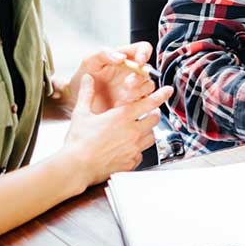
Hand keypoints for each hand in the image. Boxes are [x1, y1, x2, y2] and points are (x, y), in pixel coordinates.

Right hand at [62, 74, 173, 188]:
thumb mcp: (81, 113)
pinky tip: (130, 148)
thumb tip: (87, 78)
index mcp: (122, 117)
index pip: (148, 103)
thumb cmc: (78, 141)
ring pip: (151, 136)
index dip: (160, 95)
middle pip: (154, 119)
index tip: (168, 90)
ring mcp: (133, 148)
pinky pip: (142, 154)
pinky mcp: (131, 162)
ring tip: (139, 130)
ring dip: (148, 131)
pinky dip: (139, 149)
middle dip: (154, 114)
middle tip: (149, 112)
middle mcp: (132, 132)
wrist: (76, 167)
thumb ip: (86, 93)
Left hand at [65, 42, 157, 113]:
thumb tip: (121, 57)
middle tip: (128, 83)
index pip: (144, 49)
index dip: (145, 53)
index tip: (139, 60)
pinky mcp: (133, 102)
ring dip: (138, 92)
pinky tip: (120, 105)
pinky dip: (135, 104)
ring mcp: (134, 87)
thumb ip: (104, 53)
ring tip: (122, 97)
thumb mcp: (89, 61)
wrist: (75, 99)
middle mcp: (133, 71)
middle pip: (148, 71)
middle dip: (140, 77)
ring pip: (148, 87)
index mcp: (126, 57)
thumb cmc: (83, 77)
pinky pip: (143, 102)